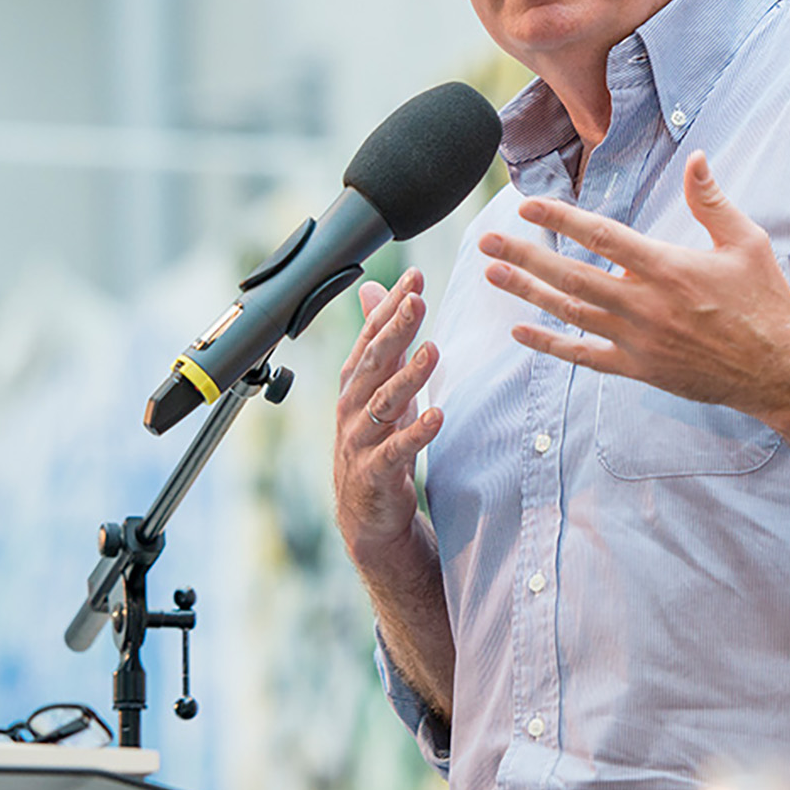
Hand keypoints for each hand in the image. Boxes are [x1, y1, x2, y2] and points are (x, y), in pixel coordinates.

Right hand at [332, 269, 443, 565]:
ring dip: (408, 377)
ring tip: (433, 351)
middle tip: (417, 301)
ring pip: (382, 402)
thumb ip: (381, 339)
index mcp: (356, 382)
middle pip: (374, 362)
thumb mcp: (381, 385)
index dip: (390, 307)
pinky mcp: (374, 473)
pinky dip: (415, 433)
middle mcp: (352, 406)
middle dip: (395, 330)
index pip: (372, 337)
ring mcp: (360, 440)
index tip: (414, 277)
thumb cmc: (378, 441)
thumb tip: (375, 289)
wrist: (367, 513)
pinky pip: (395, 450)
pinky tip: (436, 416)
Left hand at [478, 151, 789, 414]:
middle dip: (525, 255)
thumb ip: (712, 200)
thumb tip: (695, 157)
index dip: (560, 219)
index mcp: (667, 266)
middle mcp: (644, 303)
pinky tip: (522, 332)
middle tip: (486, 242)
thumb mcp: (746, 242)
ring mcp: (637, 339)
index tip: (527, 206)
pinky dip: (550, 344)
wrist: (778, 369)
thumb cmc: (765, 301)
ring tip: (493, 275)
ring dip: (528, 292)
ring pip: (570, 313)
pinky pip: (585, 356)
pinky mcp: (639, 369)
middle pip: (571, 275)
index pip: (601, 236)